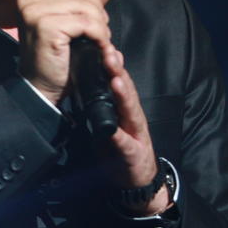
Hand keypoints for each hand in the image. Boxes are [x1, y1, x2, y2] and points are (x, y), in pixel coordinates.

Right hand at [16, 0, 112, 104]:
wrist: (41, 87)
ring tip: (100, 38)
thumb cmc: (54, 54)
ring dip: (99, 22)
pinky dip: (99, 34)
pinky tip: (99, 46)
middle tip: (99, 28)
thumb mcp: (70, 21)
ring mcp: (33, 11)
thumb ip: (86, 1)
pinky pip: (86, 22)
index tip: (89, 9)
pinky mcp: (45, 27)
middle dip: (95, 6)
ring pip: (84, 3)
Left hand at [102, 49, 170, 215]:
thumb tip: (90, 81)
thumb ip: (105, 103)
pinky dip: (119, 136)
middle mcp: (132, 118)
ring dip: (123, 96)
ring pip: (129, 112)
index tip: (104, 47)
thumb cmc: (123, 148)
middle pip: (126, 91)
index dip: (112, 65)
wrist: (137, 181)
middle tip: (110, 54)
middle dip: (118, 72)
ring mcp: (134, 135)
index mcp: (125, 109)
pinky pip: (124, 144)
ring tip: (117, 80)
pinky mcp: (132, 154)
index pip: (119, 83)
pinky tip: (115, 130)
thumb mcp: (112, 122)